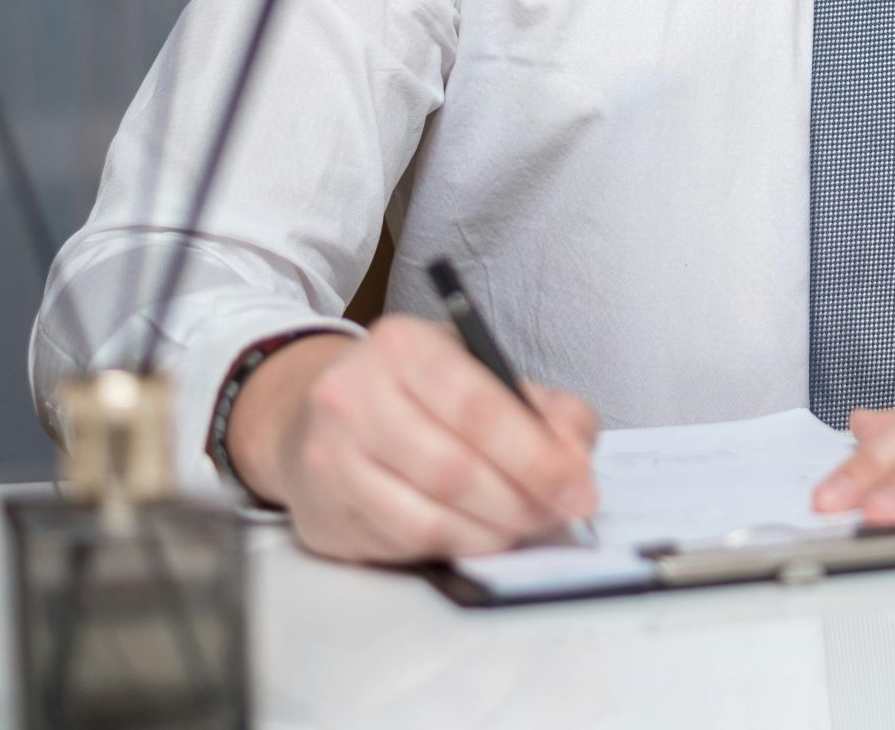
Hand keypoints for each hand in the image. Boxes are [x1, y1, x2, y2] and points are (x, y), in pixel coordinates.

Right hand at [226, 316, 601, 562]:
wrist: (316, 416)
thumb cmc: (414, 394)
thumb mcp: (477, 370)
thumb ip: (541, 406)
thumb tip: (576, 456)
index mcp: (403, 347)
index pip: (478, 408)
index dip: (536, 456)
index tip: (578, 487)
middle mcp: (354, 398)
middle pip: (454, 470)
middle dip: (521, 502)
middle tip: (556, 512)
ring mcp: (331, 461)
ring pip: (429, 520)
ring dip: (492, 533)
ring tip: (521, 525)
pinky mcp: (324, 516)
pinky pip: (405, 547)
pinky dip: (455, 547)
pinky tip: (476, 533)